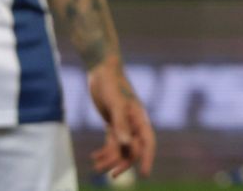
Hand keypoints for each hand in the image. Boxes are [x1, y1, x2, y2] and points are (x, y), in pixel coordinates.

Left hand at [87, 60, 154, 178]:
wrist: (102, 69)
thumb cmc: (111, 83)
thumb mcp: (114, 103)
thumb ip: (120, 124)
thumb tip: (126, 145)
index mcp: (140, 117)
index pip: (148, 142)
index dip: (148, 158)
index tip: (145, 174)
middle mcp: (134, 122)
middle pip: (134, 148)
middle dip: (124, 162)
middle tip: (112, 174)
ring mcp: (124, 123)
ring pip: (121, 147)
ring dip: (111, 158)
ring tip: (97, 167)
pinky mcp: (113, 122)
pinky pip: (112, 142)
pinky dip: (105, 151)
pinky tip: (94, 157)